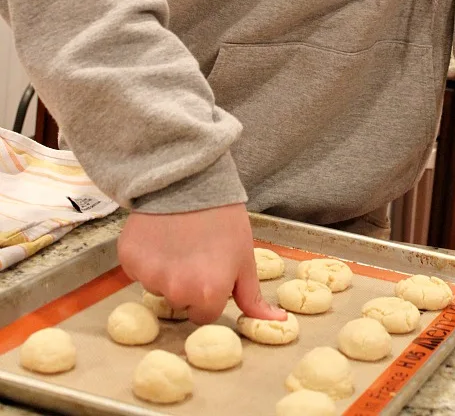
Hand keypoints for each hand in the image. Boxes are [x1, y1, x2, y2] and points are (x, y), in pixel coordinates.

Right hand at [117, 203, 286, 324]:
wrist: (189, 180)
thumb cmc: (223, 217)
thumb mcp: (245, 257)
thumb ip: (253, 297)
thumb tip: (277, 322)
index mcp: (208, 294)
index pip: (204, 315)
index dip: (209, 294)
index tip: (210, 271)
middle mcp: (176, 290)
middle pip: (179, 302)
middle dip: (186, 285)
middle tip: (194, 253)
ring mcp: (149, 276)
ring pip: (157, 287)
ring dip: (165, 271)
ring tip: (177, 240)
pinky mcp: (128, 260)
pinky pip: (137, 271)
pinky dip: (146, 258)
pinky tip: (159, 236)